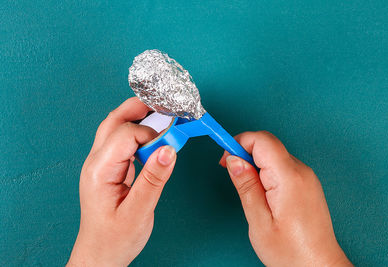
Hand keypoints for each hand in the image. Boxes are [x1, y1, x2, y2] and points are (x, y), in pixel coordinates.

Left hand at [68, 97, 176, 266]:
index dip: (151, 134)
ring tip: (161, 115)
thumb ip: (153, 179)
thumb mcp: (138, 212)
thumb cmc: (114, 239)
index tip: (172, 141)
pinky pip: (122, 142)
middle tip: (164, 103)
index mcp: (99, 171)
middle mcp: (96, 162)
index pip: (125, 135)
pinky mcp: (110, 169)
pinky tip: (153, 137)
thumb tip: (169, 149)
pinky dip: (139, 134)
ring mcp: (101, 165)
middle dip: (139, 108)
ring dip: (138, 118)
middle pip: (114, 121)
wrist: (100, 255)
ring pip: (116, 129)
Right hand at [219, 131, 351, 266]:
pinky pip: (282, 165)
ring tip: (248, 190)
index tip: (225, 158)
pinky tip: (262, 192)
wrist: (319, 266)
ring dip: (255, 163)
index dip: (239, 142)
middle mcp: (301, 172)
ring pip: (274, 154)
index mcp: (289, 178)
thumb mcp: (259, 221)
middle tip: (232, 174)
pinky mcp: (307, 183)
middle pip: (268, 145)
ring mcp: (306, 177)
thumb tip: (233, 159)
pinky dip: (266, 170)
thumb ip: (246, 186)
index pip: (262, 140)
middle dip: (245, 152)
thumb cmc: (291, 252)